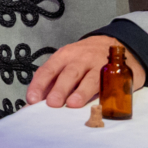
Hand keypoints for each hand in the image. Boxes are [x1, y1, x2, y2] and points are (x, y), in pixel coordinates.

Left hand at [26, 36, 144, 108]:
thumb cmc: (85, 59)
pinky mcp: (114, 74)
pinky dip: (104, 93)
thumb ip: (53, 82)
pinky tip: (100, 103)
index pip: (48, 70)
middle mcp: (80, 59)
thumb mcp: (67, 63)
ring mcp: (98, 65)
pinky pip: (109, 83)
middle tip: (52, 103)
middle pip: (68, 74)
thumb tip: (35, 103)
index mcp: (63, 56)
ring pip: (89, 79)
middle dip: (59, 89)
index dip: (39, 85)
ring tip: (73, 104)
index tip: (32, 99)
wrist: (114, 43)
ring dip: (80, 92)